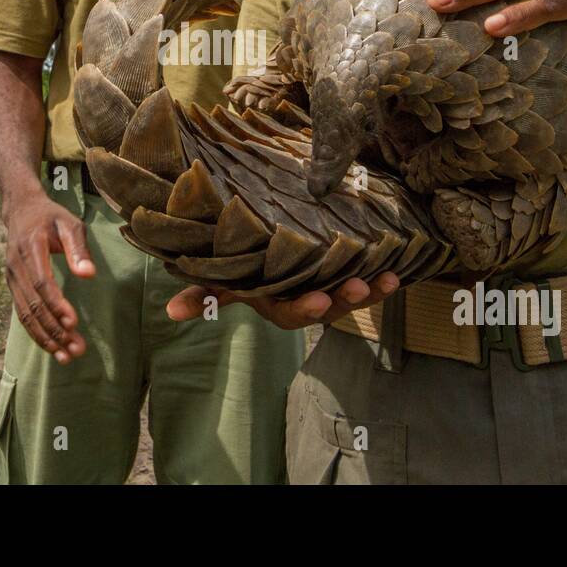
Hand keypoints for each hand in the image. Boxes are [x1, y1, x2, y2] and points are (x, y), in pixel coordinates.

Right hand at [1, 192, 94, 363]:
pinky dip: (36, 333)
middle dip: (54, 329)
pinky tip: (53, 348)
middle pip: (33, 304)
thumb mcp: (70, 223)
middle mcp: (16, 266)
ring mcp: (11, 278)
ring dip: (45, 337)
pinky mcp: (13, 287)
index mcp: (30, 248)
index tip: (73, 322)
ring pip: (26, 314)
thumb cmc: (51, 217)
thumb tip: (88, 274)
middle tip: (75, 349)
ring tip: (66, 356)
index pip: (41, 282)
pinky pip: (22, 314)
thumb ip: (79, 248)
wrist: (21, 210)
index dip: (56, 304)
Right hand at [166, 272, 400, 329]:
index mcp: (276, 302)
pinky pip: (368, 283)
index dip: (303, 306)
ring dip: (368, 292)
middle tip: (359, 287)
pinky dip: (384, 281)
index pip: (289, 312)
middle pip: (326, 306)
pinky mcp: (347, 278)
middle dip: (342, 299)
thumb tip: (169, 313)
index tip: (318, 298)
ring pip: (349, 296)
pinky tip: (398, 271)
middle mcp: (303, 300)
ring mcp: (327, 290)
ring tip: (382, 279)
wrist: (272, 254)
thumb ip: (204, 294)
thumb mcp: (226, 280)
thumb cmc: (246, 266)